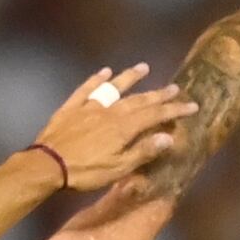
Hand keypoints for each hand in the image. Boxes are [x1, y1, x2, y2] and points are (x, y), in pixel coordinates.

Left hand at [31, 65, 195, 191]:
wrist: (48, 165)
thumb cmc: (85, 172)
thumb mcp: (118, 168)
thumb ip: (143, 151)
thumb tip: (169, 137)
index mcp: (123, 127)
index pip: (155, 115)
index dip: (174, 110)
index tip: (192, 106)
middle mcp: (110, 111)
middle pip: (138, 100)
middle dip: (159, 94)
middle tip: (175, 88)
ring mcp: (89, 107)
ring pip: (114, 88)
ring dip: (130, 78)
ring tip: (144, 67)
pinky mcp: (71, 108)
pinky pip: (86, 89)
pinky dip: (97, 79)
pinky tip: (105, 72)